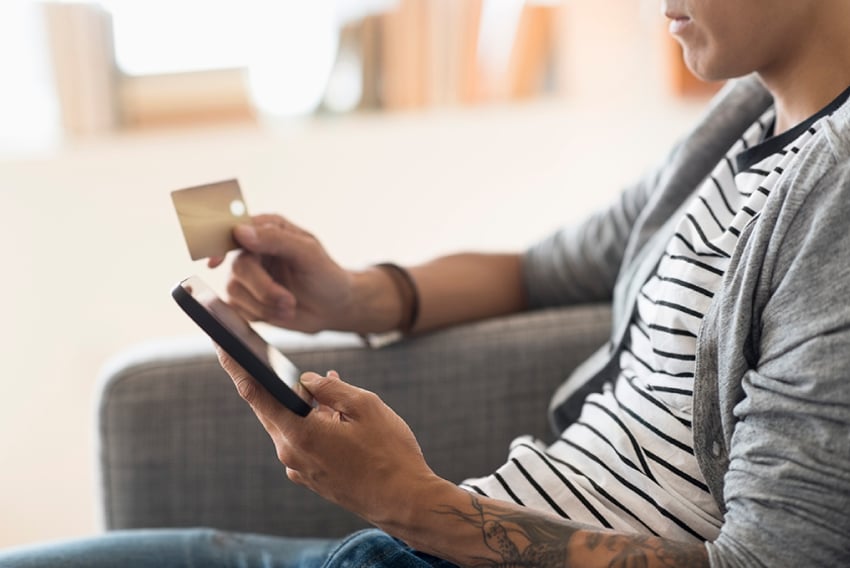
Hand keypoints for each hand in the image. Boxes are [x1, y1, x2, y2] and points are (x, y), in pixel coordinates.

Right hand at [209, 214, 353, 332]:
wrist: (334, 308)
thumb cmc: (327, 276)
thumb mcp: (309, 253)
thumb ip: (276, 239)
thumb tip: (241, 232)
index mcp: (269, 229)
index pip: (236, 230)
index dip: (222, 246)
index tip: (215, 262)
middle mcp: (254, 250)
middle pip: (238, 267)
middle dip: (263, 289)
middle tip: (287, 300)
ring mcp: (249, 277)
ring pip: (235, 290)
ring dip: (264, 304)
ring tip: (289, 306)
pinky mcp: (247, 301)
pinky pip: (237, 309)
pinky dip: (259, 314)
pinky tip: (279, 313)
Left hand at [216, 348, 445, 527]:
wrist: (405, 502)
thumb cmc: (390, 453)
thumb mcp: (365, 406)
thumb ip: (330, 388)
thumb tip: (307, 379)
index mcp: (299, 432)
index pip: (256, 393)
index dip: (237, 367)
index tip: (223, 347)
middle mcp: (291, 453)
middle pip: (270, 409)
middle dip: (270, 383)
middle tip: (266, 359)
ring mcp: (300, 469)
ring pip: (290, 425)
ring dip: (302, 404)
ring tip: (322, 385)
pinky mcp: (312, 478)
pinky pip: (303, 442)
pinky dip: (312, 423)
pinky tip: (332, 413)